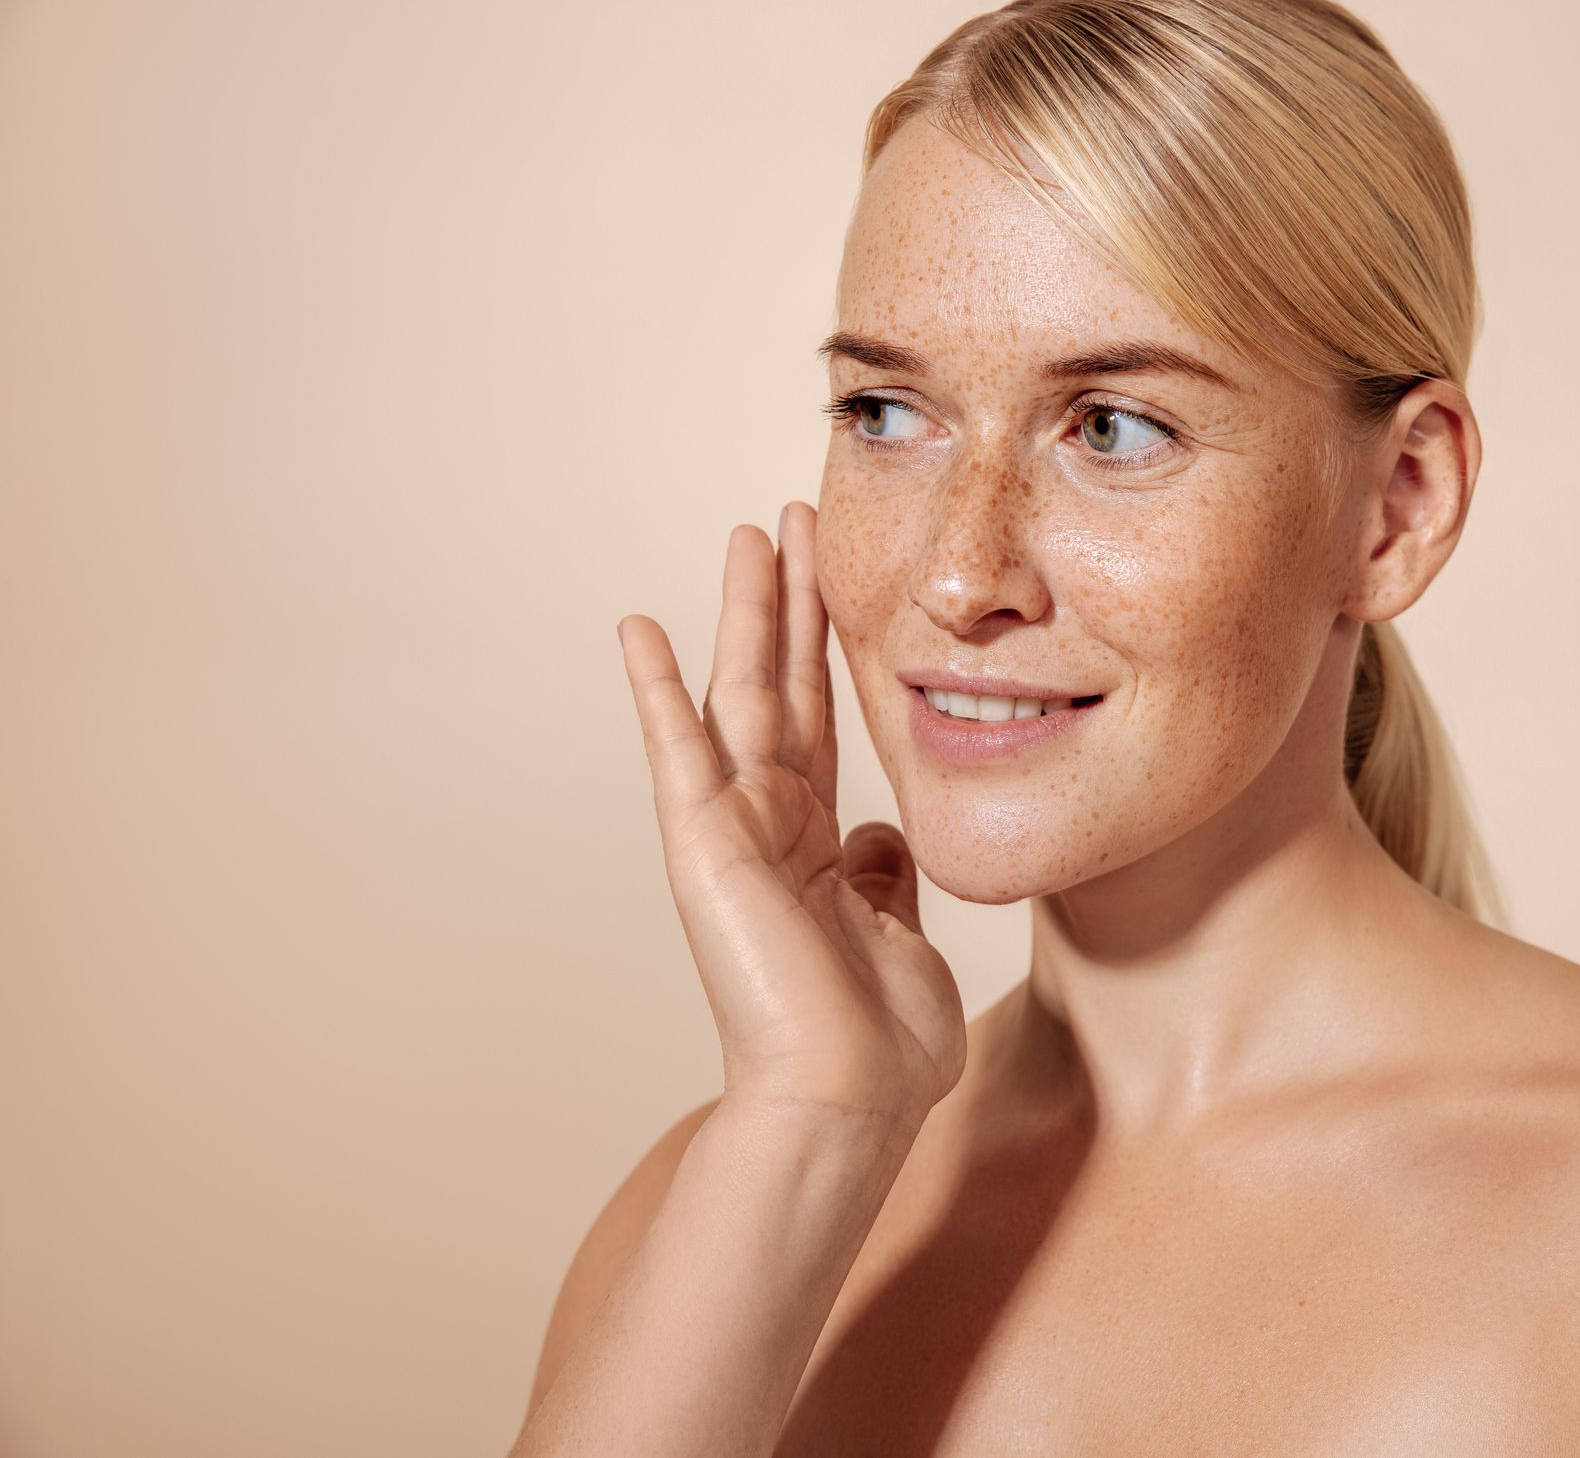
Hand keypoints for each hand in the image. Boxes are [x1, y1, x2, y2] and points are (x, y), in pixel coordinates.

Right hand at [614, 502, 964, 1129]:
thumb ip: (883, 875)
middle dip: (789, 602)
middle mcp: (771, 827)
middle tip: (789, 521)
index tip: (833, 579)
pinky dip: (654, 686)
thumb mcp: (901, 935)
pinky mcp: (704, 844)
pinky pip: (677, 747)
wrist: (848, 1100)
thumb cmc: (881, 1046)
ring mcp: (733, 832)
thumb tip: (879, 832)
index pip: (819, 723)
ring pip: (740, 693)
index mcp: (818, 846)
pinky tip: (637, 625)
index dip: (825, 649)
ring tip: (750, 536)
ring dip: (748, 613)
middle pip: (780, 688)